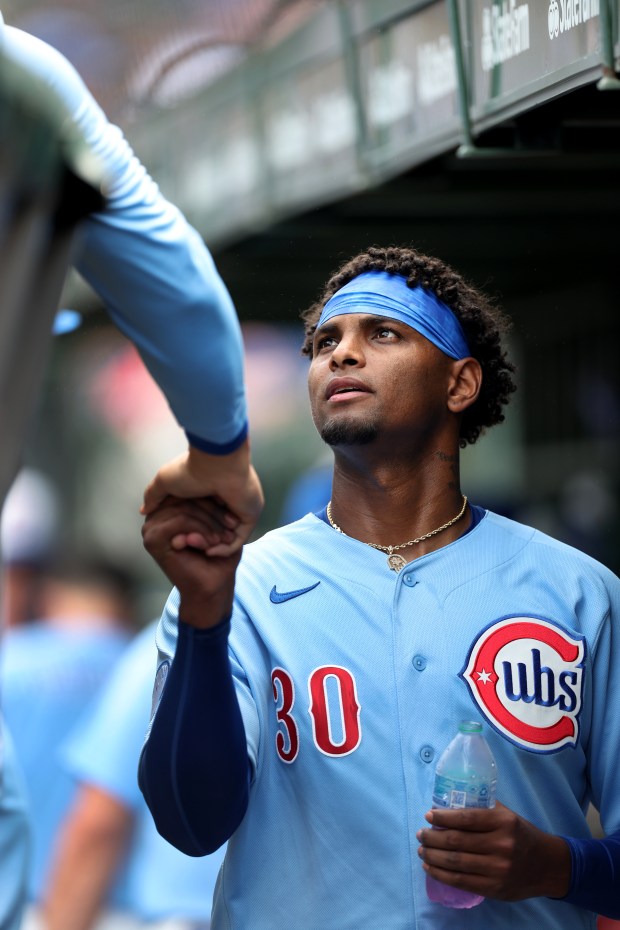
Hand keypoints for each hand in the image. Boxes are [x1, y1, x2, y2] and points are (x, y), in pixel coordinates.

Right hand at [141, 439, 263, 555]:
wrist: (218, 462)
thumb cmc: (192, 469)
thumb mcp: (165, 481)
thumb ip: (155, 496)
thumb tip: (144, 510)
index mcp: (208, 488)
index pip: (197, 516)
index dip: (187, 528)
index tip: (175, 538)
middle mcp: (225, 498)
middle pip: (211, 528)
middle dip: (200, 539)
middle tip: (187, 545)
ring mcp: (238, 508)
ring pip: (225, 536)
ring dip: (211, 545)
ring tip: (200, 550)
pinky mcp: (249, 515)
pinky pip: (239, 539)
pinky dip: (224, 549)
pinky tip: (211, 552)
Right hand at [142, 496, 241, 627]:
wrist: (213, 587)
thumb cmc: (220, 557)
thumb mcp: (221, 526)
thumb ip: (212, 506)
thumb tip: (206, 488)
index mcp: (170, 511)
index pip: (190, 490)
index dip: (212, 500)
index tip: (231, 518)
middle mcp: (156, 517)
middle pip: (186, 497)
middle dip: (212, 512)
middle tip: (228, 531)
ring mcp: (151, 528)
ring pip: (184, 508)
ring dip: (208, 524)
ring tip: (220, 540)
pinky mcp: (152, 540)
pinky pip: (179, 520)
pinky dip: (200, 530)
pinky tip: (210, 544)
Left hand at [417, 801, 570, 901]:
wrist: (546, 866)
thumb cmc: (521, 835)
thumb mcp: (507, 815)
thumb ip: (483, 809)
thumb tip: (449, 805)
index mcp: (503, 822)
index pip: (466, 818)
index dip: (443, 818)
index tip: (428, 816)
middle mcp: (501, 845)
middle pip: (456, 841)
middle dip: (432, 837)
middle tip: (421, 834)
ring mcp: (497, 869)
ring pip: (455, 862)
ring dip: (432, 856)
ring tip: (422, 850)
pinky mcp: (494, 888)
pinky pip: (461, 881)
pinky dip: (441, 874)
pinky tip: (430, 867)